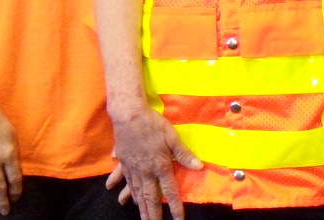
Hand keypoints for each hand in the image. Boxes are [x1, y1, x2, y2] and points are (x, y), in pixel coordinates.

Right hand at [110, 104, 201, 219]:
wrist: (128, 114)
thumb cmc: (152, 123)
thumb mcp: (172, 137)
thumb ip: (184, 154)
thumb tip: (200, 167)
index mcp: (161, 166)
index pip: (170, 191)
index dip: (176, 207)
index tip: (179, 219)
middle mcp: (147, 171)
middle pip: (151, 197)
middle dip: (153, 213)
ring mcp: (134, 167)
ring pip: (137, 192)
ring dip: (141, 206)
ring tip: (142, 217)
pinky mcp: (124, 161)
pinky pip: (126, 181)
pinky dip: (128, 191)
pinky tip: (126, 198)